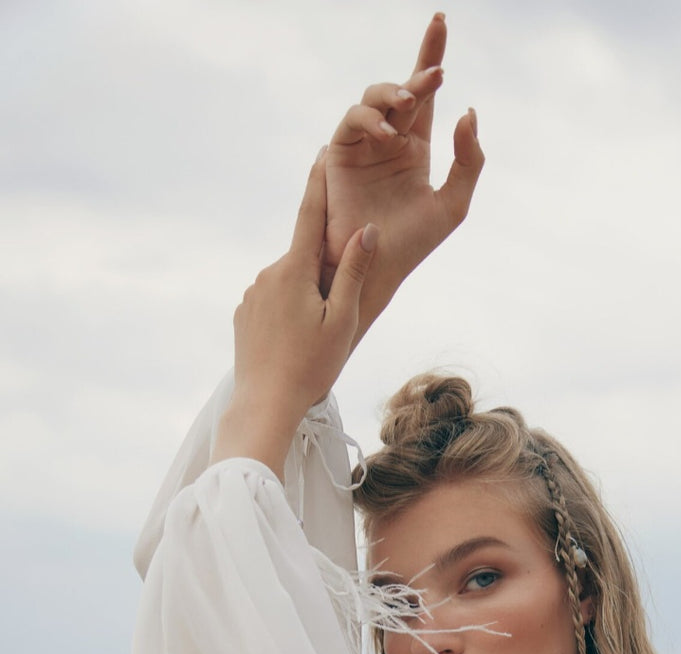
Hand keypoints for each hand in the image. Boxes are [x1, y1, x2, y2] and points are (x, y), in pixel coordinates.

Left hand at [213, 155, 376, 478]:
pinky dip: (289, 313)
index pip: (310, 214)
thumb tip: (366, 229)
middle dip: (324, 270)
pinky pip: (274, 302)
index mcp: (295, 270)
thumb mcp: (342, 321)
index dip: (319, 183)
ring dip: (307, 297)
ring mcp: (253, 293)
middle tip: (338, 308)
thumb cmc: (310, 367)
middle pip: (305, 257)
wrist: (263, 405)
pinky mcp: (244, 313)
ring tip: (315, 338)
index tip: (324, 151)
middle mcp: (268, 273)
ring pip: (290, 282)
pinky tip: (295, 343)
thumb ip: (353, 273)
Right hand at [320, 14, 484, 343]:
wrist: (376, 267)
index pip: (426, 95)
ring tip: (408, 105)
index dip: (431, 56)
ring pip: (374, 98)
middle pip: (401, 89)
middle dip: (418, 74)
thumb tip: (468, 113)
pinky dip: (371, 121)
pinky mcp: (341, 154)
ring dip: (392, 94)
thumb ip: (468, 161)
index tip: (441, 20)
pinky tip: (388, 135)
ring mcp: (364, 145)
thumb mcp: (453, 205)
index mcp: (416, 147)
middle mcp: (389, 140)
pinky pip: (353, 122)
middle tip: (437, 74)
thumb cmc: (414, 243)